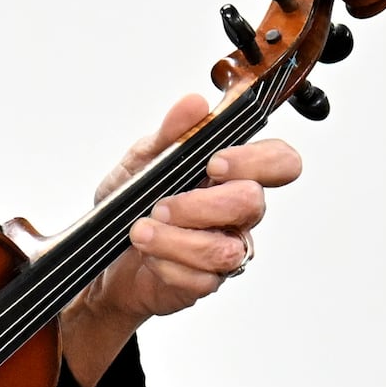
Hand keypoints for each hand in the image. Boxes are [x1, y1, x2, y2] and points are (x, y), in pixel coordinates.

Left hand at [55, 93, 301, 384]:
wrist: (106, 255)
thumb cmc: (133, 205)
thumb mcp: (141, 161)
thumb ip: (170, 134)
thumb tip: (195, 104)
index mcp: (233, 176)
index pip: (279, 162)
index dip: (257, 161)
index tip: (214, 163)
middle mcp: (239, 214)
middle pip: (252, 203)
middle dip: (201, 203)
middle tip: (162, 204)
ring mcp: (227, 250)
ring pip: (224, 250)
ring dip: (176, 239)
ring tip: (141, 231)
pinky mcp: (208, 283)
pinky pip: (200, 279)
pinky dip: (165, 264)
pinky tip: (148, 257)